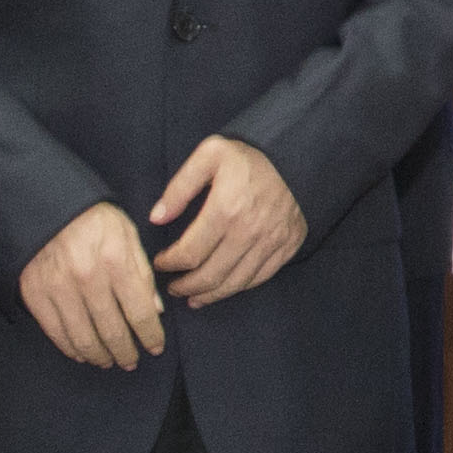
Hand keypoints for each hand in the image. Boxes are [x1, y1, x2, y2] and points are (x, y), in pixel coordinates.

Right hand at [19, 205, 163, 369]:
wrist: (43, 204)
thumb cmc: (92, 218)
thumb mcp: (127, 234)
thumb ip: (142, 273)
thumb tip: (155, 310)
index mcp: (115, 261)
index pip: (140, 313)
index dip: (150, 336)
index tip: (155, 347)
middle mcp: (87, 278)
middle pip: (112, 331)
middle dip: (126, 352)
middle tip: (131, 361)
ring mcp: (58, 288)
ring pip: (83, 338)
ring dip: (100, 356)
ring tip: (109, 361)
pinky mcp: (35, 294)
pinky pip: (56, 332)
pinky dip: (71, 349)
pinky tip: (82, 354)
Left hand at [148, 135, 309, 307]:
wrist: (296, 157)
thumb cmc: (248, 156)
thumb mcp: (209, 155)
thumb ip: (180, 187)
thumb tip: (156, 217)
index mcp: (225, 209)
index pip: (190, 252)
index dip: (170, 263)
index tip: (160, 262)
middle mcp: (249, 232)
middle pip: (210, 275)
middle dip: (185, 286)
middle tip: (173, 288)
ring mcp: (270, 243)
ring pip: (234, 283)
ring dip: (209, 295)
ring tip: (193, 297)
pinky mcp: (286, 247)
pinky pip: (259, 278)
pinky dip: (237, 288)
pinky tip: (223, 289)